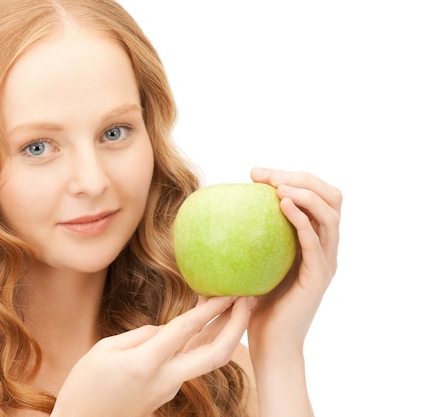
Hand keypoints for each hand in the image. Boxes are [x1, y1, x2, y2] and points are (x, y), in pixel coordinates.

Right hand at [51, 296, 251, 416]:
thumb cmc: (84, 386)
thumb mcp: (104, 349)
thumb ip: (140, 335)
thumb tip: (166, 331)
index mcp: (145, 363)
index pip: (186, 330)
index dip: (210, 308)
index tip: (228, 291)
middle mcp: (165, 378)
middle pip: (216, 355)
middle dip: (237, 327)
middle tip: (249, 300)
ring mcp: (169, 389)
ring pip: (206, 360)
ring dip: (223, 333)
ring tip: (232, 306)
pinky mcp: (166, 392)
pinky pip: (189, 364)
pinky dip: (202, 342)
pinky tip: (204, 325)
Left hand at [248, 168, 341, 355]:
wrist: (269, 344)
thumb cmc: (254, 304)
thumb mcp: (248, 263)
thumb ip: (241, 239)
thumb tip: (208, 213)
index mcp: (311, 241)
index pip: (314, 196)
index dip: (291, 177)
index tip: (256, 174)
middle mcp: (324, 247)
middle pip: (331, 197)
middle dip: (301, 176)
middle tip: (266, 175)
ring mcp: (325, 261)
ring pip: (330, 214)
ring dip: (306, 191)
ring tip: (278, 185)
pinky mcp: (319, 276)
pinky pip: (316, 241)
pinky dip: (302, 219)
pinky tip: (282, 204)